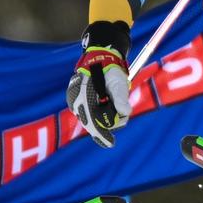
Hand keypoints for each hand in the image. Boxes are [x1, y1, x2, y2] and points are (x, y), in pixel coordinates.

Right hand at [66, 20, 131, 148]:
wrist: (101, 59)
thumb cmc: (110, 70)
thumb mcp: (118, 82)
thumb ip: (120, 97)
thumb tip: (126, 112)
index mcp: (83, 94)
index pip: (92, 120)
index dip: (101, 134)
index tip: (111, 144)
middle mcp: (76, 101)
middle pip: (93, 123)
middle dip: (108, 125)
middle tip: (120, 123)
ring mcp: (77, 103)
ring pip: (93, 120)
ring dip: (106, 119)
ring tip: (116, 107)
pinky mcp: (80, 103)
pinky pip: (91, 115)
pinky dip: (102, 115)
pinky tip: (109, 107)